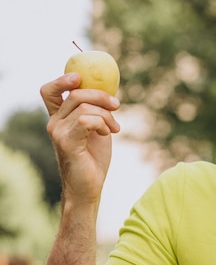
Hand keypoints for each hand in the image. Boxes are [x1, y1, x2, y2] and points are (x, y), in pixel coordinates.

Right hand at [40, 73, 120, 206]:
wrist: (89, 186)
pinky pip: (86, 120)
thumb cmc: (93, 158)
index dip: (63, 80)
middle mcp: (54, 123)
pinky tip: (107, 133)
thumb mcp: (97, 128)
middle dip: (102, 96)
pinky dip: (102, 123)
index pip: (50, 91)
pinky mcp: (66, 142)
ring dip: (107, 115)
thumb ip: (96, 110)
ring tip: (114, 128)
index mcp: (59, 118)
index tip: (80, 78)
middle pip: (76, 94)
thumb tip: (109, 91)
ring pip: (84, 107)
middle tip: (117, 105)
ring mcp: (58, 132)